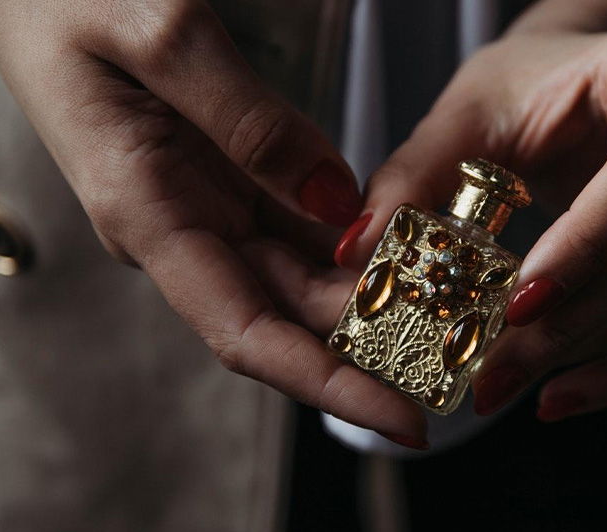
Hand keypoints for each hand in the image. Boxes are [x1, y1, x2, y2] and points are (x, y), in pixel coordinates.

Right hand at [0, 0, 427, 443]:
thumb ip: (251, 122)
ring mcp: (207, 204)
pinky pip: (301, 226)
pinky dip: (355, 245)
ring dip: (373, 300)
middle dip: (372, 348)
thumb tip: (335, 201)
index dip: (329, 383)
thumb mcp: (162, 34)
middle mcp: (181, 228)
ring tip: (451, 318)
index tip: (403, 420)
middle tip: (458, 364)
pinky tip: (408, 253)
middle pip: (290, 314)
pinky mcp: (227, 175)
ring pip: (302, 276)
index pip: (248, 332)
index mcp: (148, 213)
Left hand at [336, 22, 606, 420]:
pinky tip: (563, 394)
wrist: (590, 79)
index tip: (515, 305)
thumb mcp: (467, 113)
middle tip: (490, 374)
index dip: (589, 244)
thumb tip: (358, 255)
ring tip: (506, 389)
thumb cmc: (529, 83)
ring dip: (588, 359)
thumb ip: (414, 176)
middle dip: (570, 326)